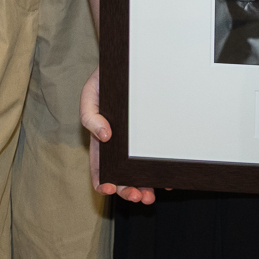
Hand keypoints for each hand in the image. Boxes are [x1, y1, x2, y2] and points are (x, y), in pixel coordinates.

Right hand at [80, 66, 155, 202]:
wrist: (131, 61)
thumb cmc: (106, 79)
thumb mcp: (91, 94)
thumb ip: (90, 116)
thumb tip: (103, 135)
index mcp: (102, 139)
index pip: (100, 166)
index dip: (103, 181)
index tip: (108, 189)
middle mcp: (121, 144)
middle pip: (122, 175)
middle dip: (128, 189)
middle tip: (137, 197)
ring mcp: (138, 142)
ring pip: (141, 171)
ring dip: (145, 187)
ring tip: (149, 196)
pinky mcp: (155, 135)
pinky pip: (157, 157)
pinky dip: (162, 171)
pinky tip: (168, 180)